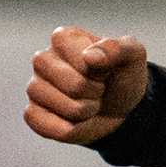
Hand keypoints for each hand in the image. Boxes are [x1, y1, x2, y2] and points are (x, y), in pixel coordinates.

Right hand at [24, 26, 149, 145]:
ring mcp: (35, 86)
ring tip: (88, 103)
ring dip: (85, 112)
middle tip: (98, 89)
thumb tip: (90, 57)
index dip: (101, 72)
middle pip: (73, 85)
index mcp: (63, 38)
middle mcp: (43, 59)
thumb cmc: (122, 75)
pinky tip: (75, 121)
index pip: (83, 60)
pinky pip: (43, 124)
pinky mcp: (32, 112)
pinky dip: (68, 129)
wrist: (121, 107)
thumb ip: (116, 49)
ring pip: (61, 107)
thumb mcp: (133, 56)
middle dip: (94, 93)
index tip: (105, 70)